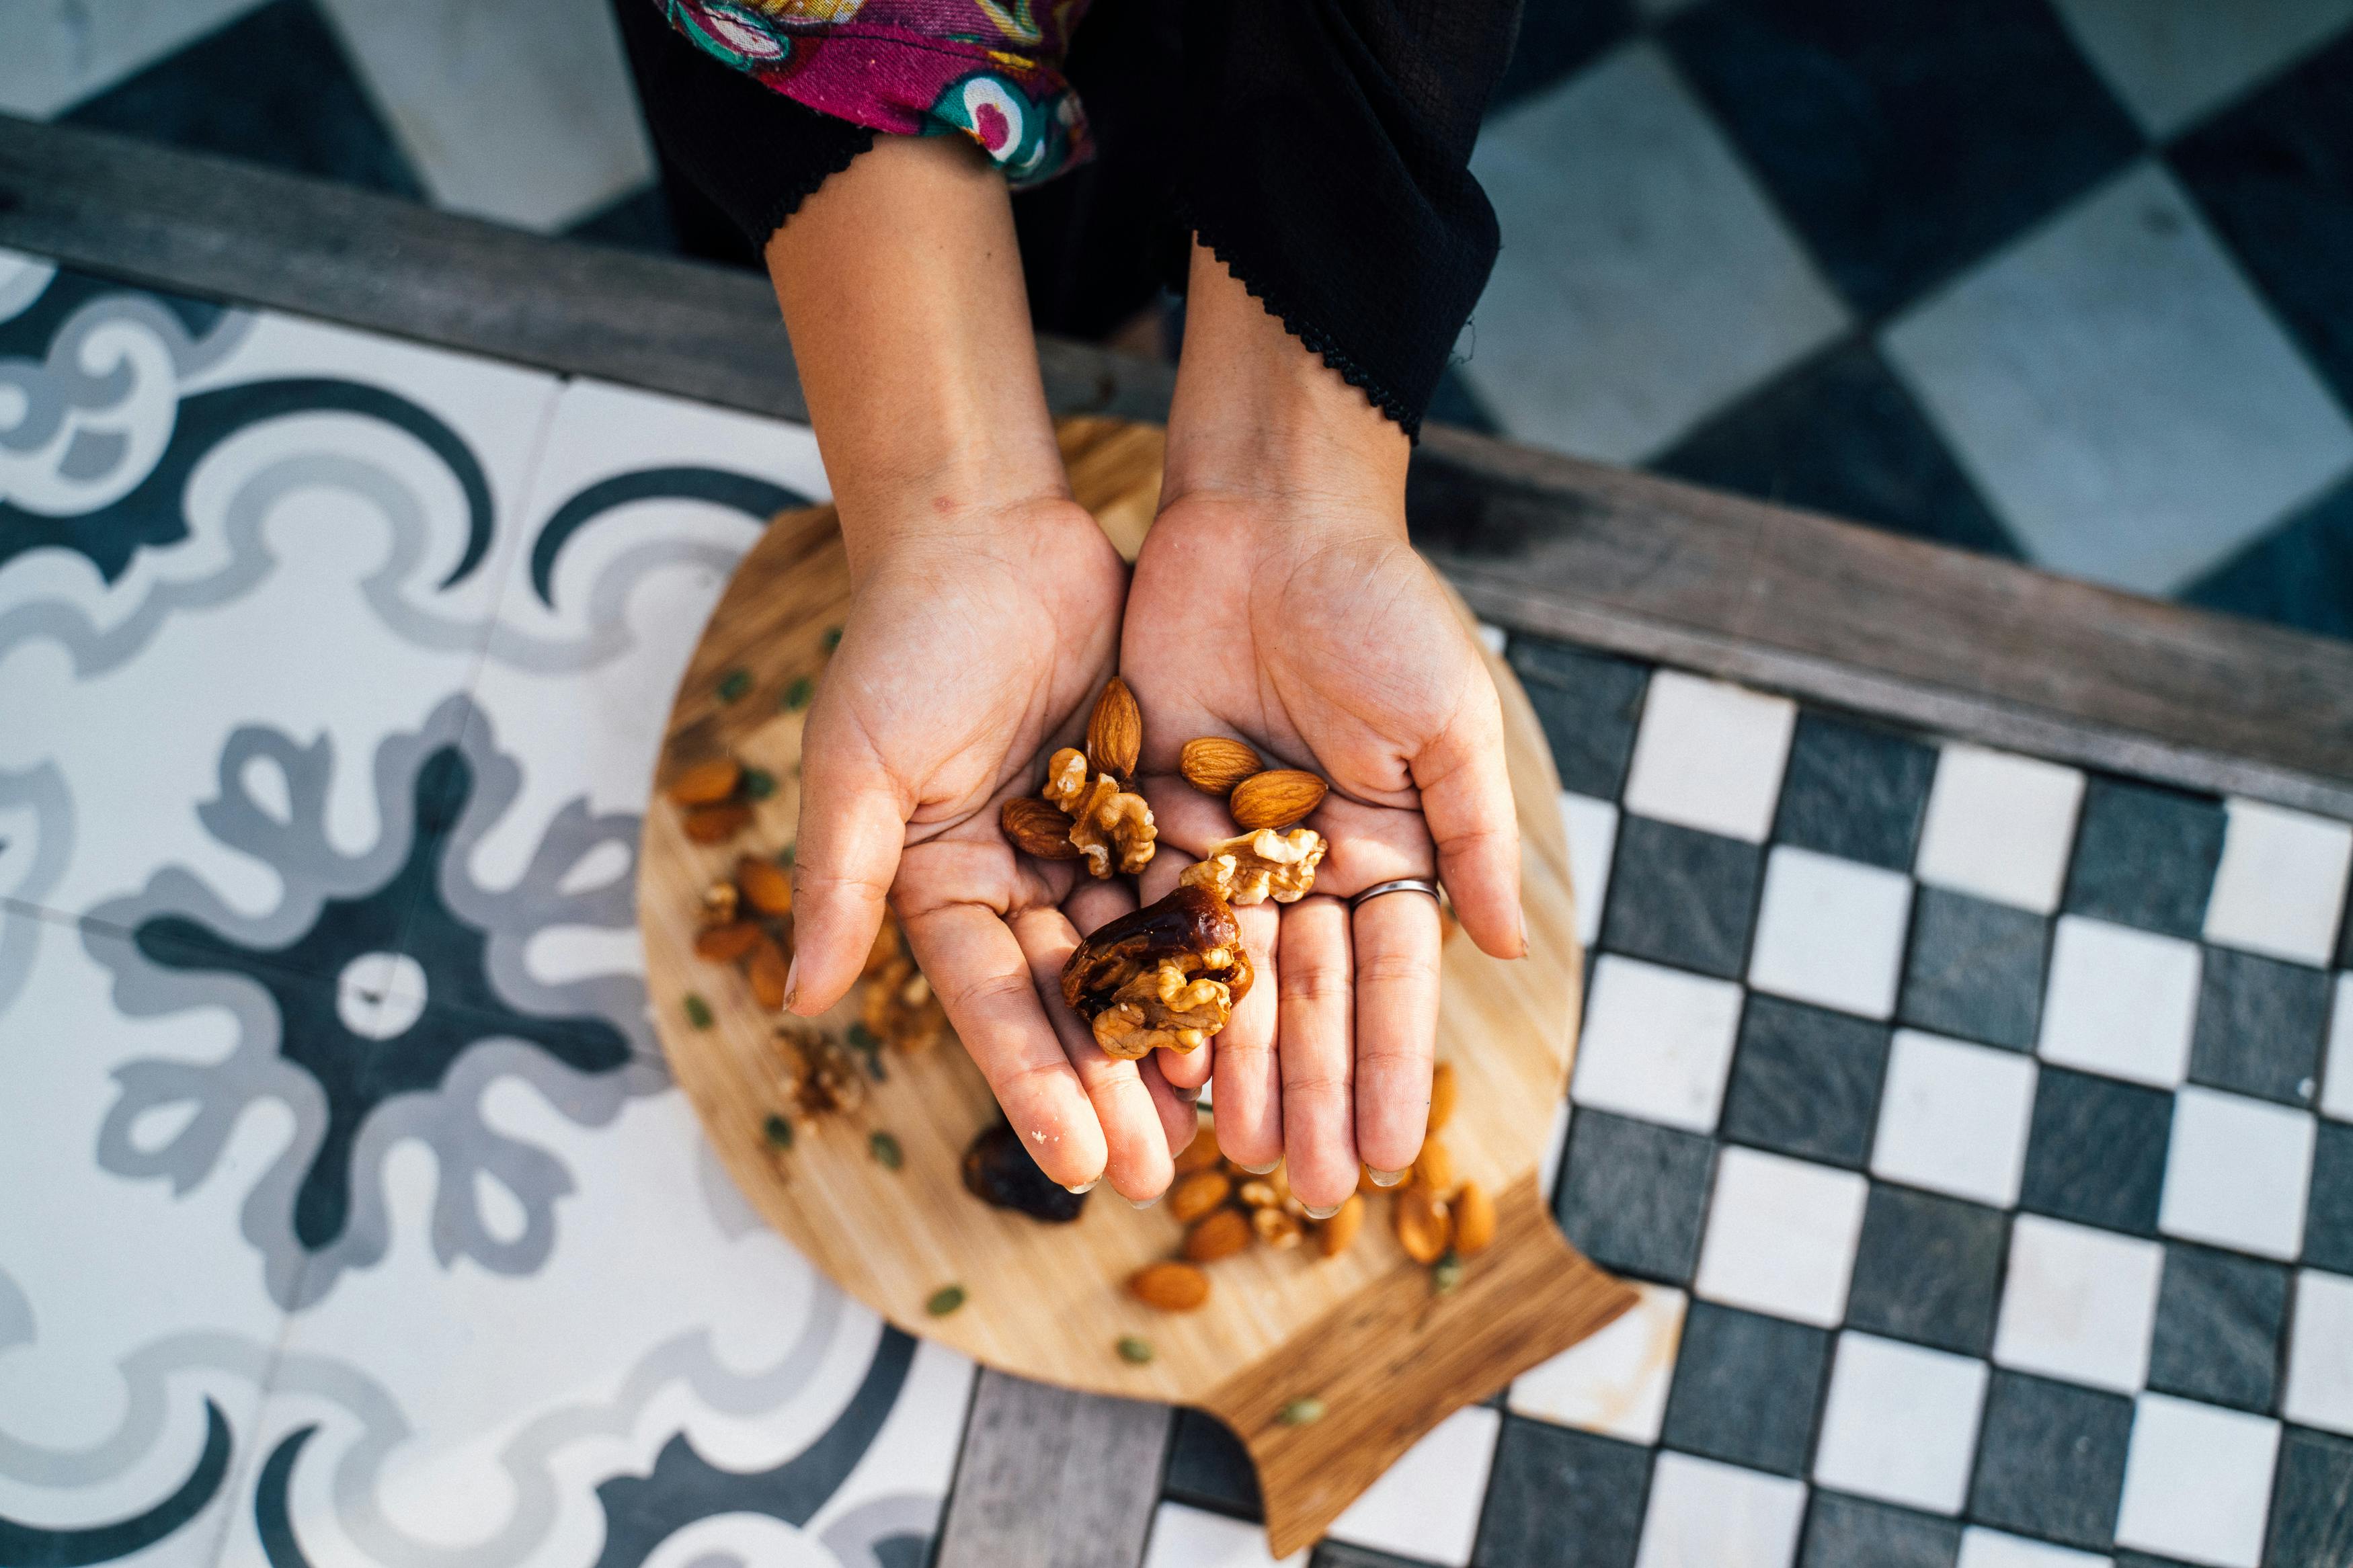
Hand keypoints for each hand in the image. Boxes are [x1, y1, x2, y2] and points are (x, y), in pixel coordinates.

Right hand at [763, 135, 1190, 1198]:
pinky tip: (1260, 1006)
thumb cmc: (906, 641)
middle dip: (1116, 1089)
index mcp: (943, 886)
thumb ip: (839, 881)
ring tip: (1225, 1119)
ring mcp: (1086, 843)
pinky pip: (1188, 881)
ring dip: (1176, 1035)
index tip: (1081, 1166)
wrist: (987, 529)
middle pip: (1072, 1002)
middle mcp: (1017, 880)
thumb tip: (797, 999)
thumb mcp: (860, 764)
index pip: (993, 1006)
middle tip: (1164, 1174)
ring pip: (1139, 956)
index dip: (1036, 1086)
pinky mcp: (1147, 799)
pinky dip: (1216, 942)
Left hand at [1117, 245, 1525, 1213]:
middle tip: (1307, 1191)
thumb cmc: (1378, 606)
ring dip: (1232, 1067)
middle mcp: (1306, 862)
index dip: (1386, 1067)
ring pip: (1227, 978)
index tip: (1390, 1156)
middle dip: (1310, 1093)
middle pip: (1307, 998)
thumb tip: (1509, 953)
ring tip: (1232, 1159)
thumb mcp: (1448, 719)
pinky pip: (1150, 916)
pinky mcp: (1150, 814)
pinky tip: (1153, 1063)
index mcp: (1386, 845)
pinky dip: (1152, 987)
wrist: (1267, 515)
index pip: (1391, 980)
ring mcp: (1226, 846)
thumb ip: (1473, 834)